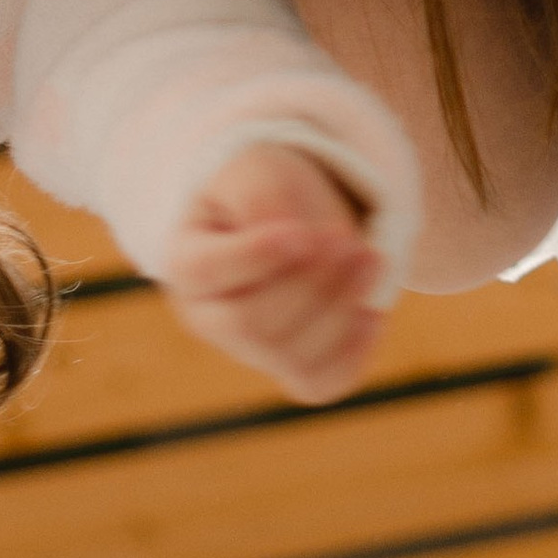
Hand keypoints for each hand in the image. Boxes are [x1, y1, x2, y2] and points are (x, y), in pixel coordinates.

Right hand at [153, 139, 394, 405]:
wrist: (296, 220)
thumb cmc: (267, 192)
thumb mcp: (259, 173)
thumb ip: (265, 199)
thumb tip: (294, 241)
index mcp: (185, 262)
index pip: (204, 272)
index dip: (254, 257)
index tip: (303, 233)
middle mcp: (208, 318)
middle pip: (250, 323)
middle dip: (308, 285)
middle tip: (349, 241)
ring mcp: (250, 353)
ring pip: (289, 358)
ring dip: (339, 309)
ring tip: (372, 259)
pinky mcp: (294, 371)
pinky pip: (320, 384)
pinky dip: (353, 352)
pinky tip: (372, 312)